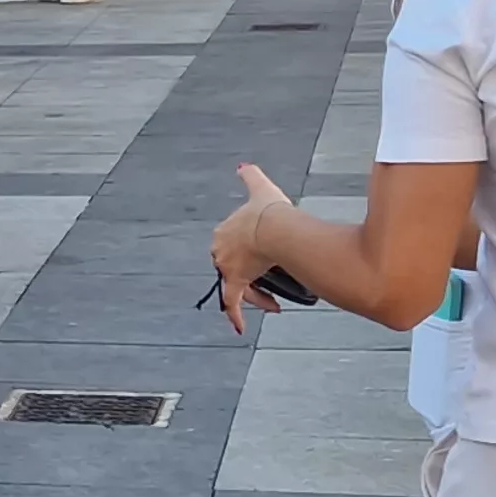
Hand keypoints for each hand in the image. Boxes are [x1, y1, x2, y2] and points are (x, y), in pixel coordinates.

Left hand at [207, 162, 296, 336]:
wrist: (274, 225)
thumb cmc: (270, 210)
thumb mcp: (260, 188)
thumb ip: (251, 176)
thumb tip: (244, 167)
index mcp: (224, 233)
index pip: (233, 249)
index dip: (248, 256)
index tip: (263, 261)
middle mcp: (222, 251)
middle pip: (236, 270)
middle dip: (254, 279)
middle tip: (270, 285)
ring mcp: (228, 267)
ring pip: (240, 288)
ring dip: (257, 298)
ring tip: (273, 305)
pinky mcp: (237, 281)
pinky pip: (233, 303)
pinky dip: (236, 316)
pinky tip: (239, 329)